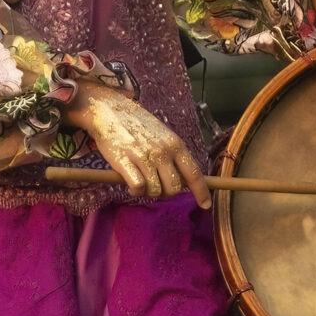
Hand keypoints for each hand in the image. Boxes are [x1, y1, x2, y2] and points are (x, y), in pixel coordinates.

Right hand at [66, 82, 209, 208]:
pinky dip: (135, 191)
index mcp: (176, 145)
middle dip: (166, 193)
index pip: (194, 174)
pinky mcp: (125, 162)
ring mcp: (144, 157)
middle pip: (174, 188)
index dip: (201, 192)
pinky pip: (138, 187)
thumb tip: (185, 181)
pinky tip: (130, 184)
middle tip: (155, 187)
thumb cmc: (138, 126)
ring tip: (141, 182)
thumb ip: (174, 156)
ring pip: (155, 191)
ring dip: (148, 192)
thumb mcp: (164, 136)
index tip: (205, 205)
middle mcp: (163, 152)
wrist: (110, 110)